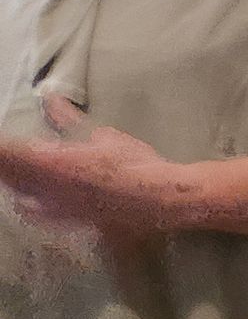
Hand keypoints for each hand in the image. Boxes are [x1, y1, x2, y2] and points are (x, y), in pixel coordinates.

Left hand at [0, 97, 179, 236]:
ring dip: (14, 185)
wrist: (160, 198)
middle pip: (11, 178)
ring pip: (21, 198)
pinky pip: (41, 217)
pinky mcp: (73, 222)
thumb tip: (49, 97)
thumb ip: (68, 118)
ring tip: (13, 178)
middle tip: (6, 160)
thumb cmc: (133, 163)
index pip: (11, 154)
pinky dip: (31, 208)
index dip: (2, 150)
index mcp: (53, 162)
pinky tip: (28, 207)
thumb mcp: (101, 135)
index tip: (0, 144)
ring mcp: (60, 209)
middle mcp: (49, 188)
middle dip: (6, 168)